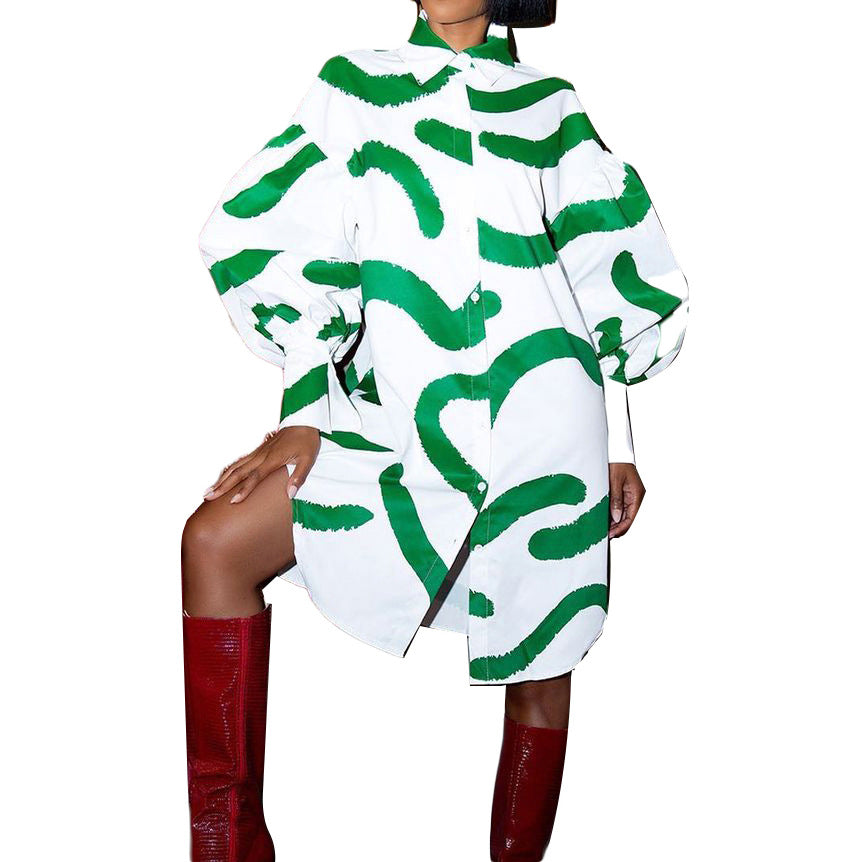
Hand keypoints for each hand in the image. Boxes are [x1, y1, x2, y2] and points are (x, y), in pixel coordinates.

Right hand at [203, 426, 320, 503]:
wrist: (303, 420)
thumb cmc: (307, 441)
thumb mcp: (309, 459)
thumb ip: (299, 477)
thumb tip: (290, 494)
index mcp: (273, 459)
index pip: (255, 477)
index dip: (244, 489)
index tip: (232, 501)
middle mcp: (261, 455)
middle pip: (238, 472)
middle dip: (222, 485)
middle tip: (207, 496)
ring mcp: (258, 452)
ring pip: (236, 466)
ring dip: (221, 478)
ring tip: (208, 490)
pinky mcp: (258, 450)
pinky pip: (240, 461)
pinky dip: (229, 470)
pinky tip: (222, 477)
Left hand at [608, 462, 645, 538]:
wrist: (616, 451)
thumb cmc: (618, 462)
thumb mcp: (615, 481)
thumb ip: (616, 499)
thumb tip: (616, 518)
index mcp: (637, 495)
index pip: (630, 517)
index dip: (621, 528)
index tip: (611, 535)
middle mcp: (635, 497)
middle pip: (627, 518)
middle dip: (616, 527)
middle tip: (604, 535)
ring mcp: (629, 496)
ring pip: (622, 514)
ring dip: (613, 522)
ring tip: (602, 529)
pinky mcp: (622, 494)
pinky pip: (618, 507)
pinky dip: (612, 514)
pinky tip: (603, 518)